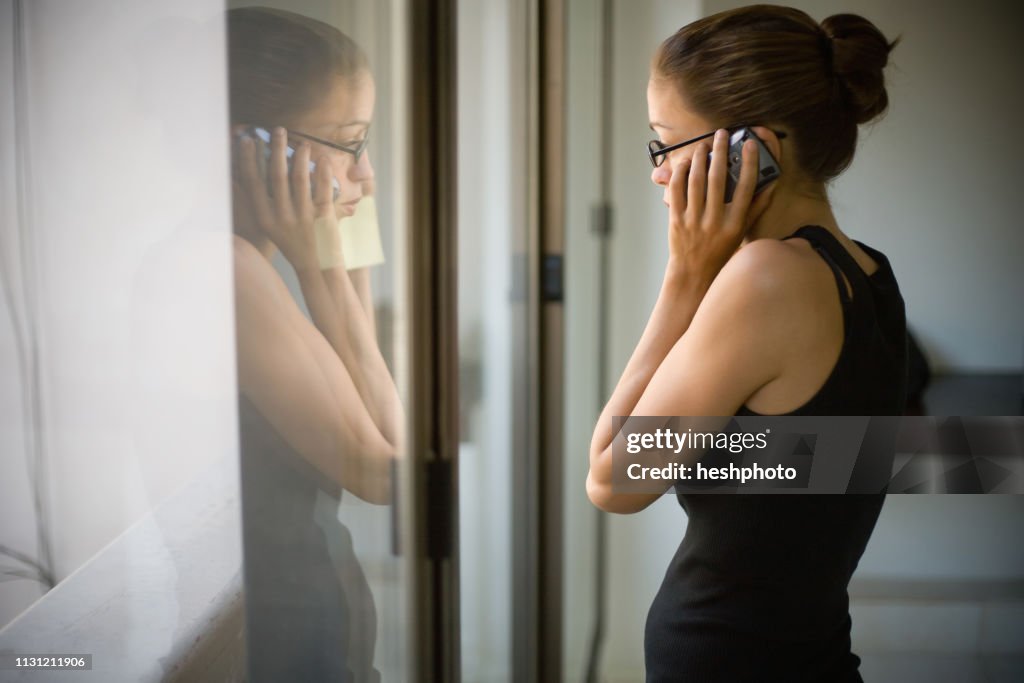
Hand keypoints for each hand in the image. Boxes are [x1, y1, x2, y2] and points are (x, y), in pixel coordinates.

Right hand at [235, 126, 337, 272]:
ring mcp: (303, 217)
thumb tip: (255, 173)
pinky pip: (322, 189)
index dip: (249, 160)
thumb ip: (265, 202)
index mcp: (266, 217)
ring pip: (299, 179)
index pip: (253, 183)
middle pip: (276, 176)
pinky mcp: (322, 217)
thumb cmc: (293, 242)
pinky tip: (323, 158)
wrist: (316, 266)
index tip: (248, 140)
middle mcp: (282, 216)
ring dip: (300, 157)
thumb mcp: (272, 225)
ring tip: (302, 142)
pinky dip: (323, 172)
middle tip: (278, 129)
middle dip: (276, 149)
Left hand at [665, 128, 772, 281]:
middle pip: (718, 179)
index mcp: (735, 223)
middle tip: (722, 134)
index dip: (749, 162)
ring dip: (700, 159)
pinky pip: (677, 191)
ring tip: (704, 145)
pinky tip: (686, 164)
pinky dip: (681, 174)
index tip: (750, 143)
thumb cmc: (721, 250)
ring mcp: (694, 221)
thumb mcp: (742, 232)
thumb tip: (770, 184)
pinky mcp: (676, 220)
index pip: (746, 187)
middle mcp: (715, 221)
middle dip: (720, 152)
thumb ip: (756, 208)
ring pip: (696, 181)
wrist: (694, 273)